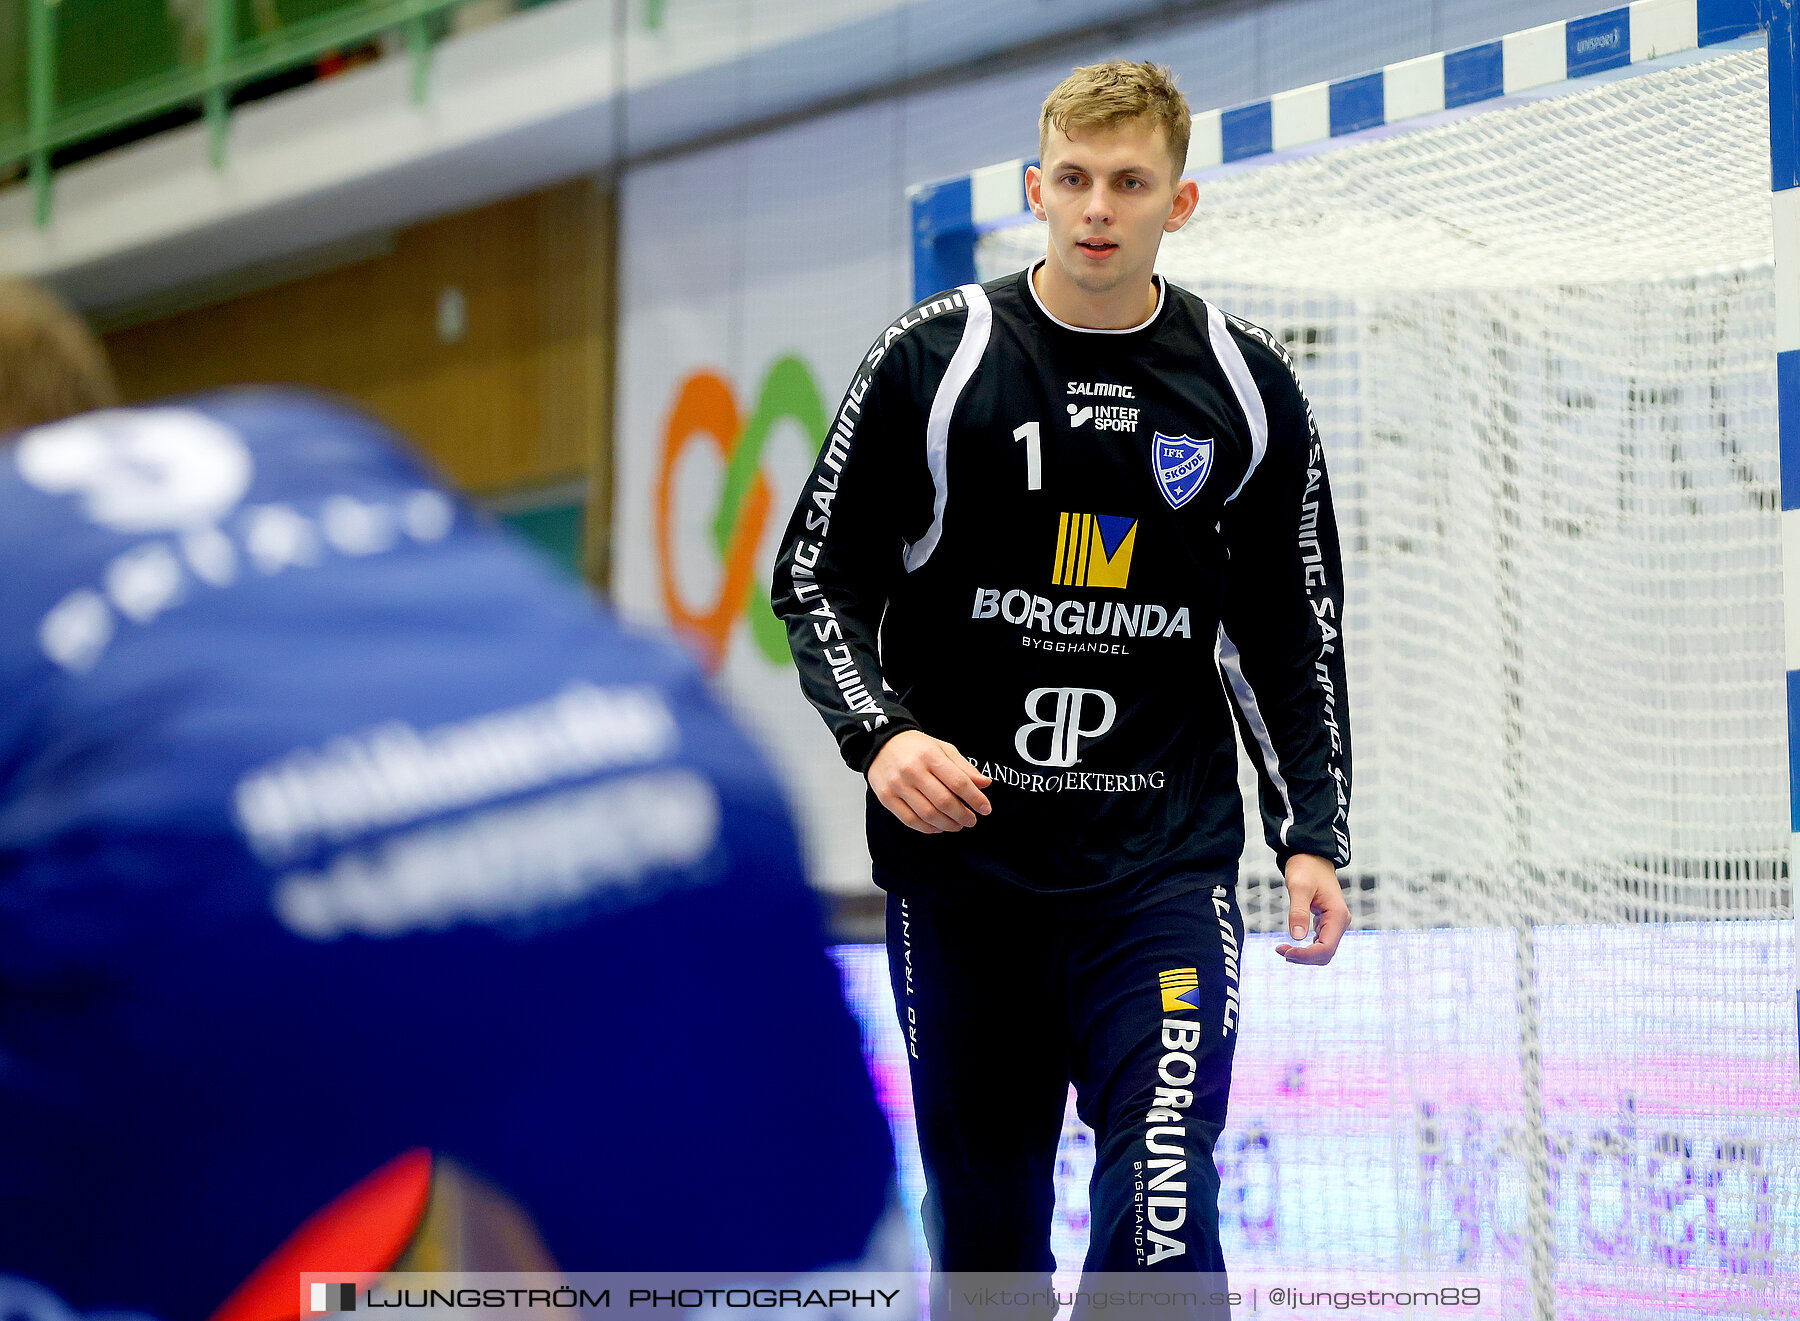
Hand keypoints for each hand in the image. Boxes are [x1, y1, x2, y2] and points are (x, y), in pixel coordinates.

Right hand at [867, 730, 992, 833]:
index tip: (985, 809)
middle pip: (944, 801)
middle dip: (962, 815)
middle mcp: (913, 771)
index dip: (975, 798)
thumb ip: (964, 767)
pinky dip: (927, 828)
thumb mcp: (943, 749)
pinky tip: (938, 827)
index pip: (958, 782)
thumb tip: (985, 784)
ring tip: (957, 825)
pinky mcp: (886, 797)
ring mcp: (898, 785)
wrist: (880, 743)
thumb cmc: (916, 747)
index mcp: (930, 756)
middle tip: (972, 820)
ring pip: (927, 814)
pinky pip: (910, 820)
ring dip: (947, 824)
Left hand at [1276, 853, 1349, 964]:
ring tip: (1282, 949)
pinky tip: (1291, 945)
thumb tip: (1297, 937)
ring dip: (1304, 955)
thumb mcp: (1299, 887)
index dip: (1307, 955)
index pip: (1326, 948)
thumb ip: (1298, 911)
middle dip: (1304, 957)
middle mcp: (1340, 922)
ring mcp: (1334, 923)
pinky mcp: (1327, 922)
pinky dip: (1306, 948)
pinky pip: (1319, 943)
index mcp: (1337, 916)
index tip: (1286, 952)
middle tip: (1280, 951)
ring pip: (1323, 950)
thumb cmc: (1305, 867)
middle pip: (1325, 954)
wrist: (1310, 855)